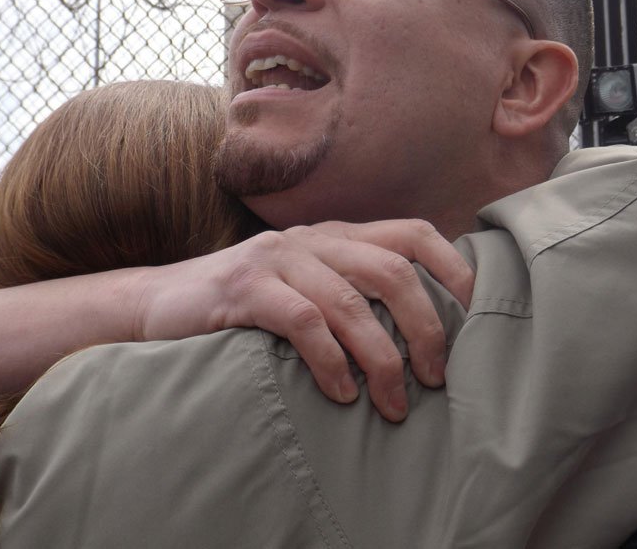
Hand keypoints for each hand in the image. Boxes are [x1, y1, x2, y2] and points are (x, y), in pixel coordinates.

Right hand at [132, 219, 473, 421]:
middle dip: (425, 326)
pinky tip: (342, 394)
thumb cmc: (246, 305)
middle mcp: (312, 239)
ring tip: (394, 404)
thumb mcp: (306, 287)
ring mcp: (276, 259)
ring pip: (350, 301)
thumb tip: (423, 333)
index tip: (480, 311)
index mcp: (337, 235)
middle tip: (435, 376)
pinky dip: (331, 361)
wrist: (157, 305)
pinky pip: (303, 322)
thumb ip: (353, 293)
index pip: (413, 233)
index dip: (454, 266)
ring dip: (381, 358)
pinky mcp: (243, 289)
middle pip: (392, 269)